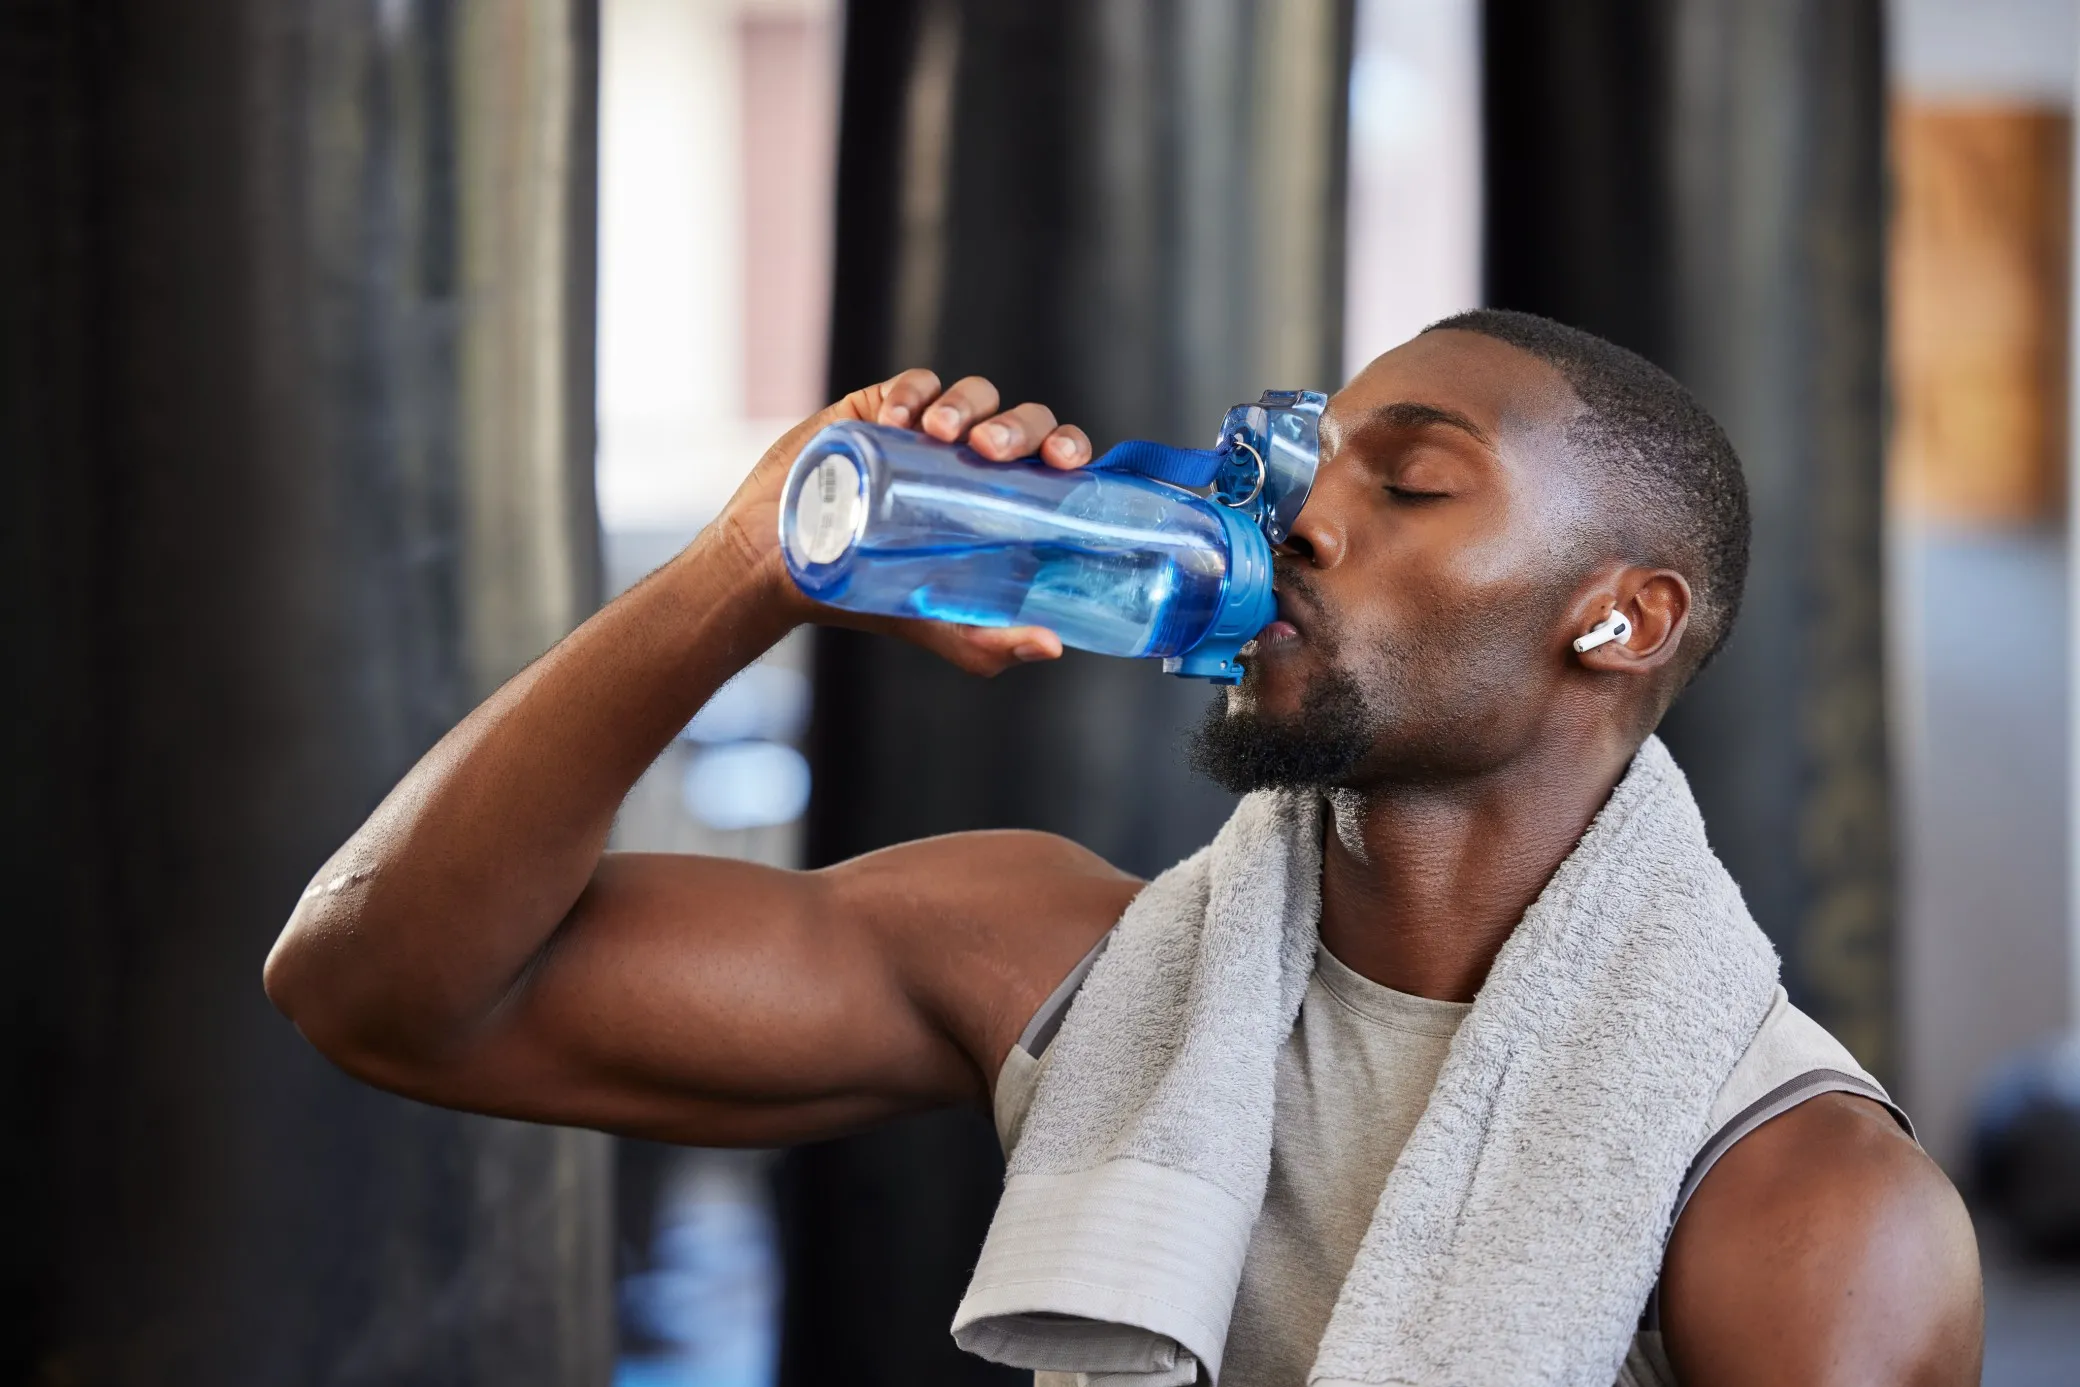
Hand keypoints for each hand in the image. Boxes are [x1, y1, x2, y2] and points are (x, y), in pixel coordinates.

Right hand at [718, 369, 1093, 675]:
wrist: (781, 570)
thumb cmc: (867, 599)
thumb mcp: (939, 626)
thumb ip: (991, 644)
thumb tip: (1051, 647)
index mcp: (1003, 503)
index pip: (1055, 461)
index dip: (1069, 449)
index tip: (1062, 462)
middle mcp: (974, 462)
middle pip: (1022, 421)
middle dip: (1018, 426)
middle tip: (990, 450)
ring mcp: (928, 434)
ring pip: (973, 394)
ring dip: (967, 404)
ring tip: (941, 432)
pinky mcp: (881, 411)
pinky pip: (913, 384)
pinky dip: (913, 393)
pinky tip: (898, 419)